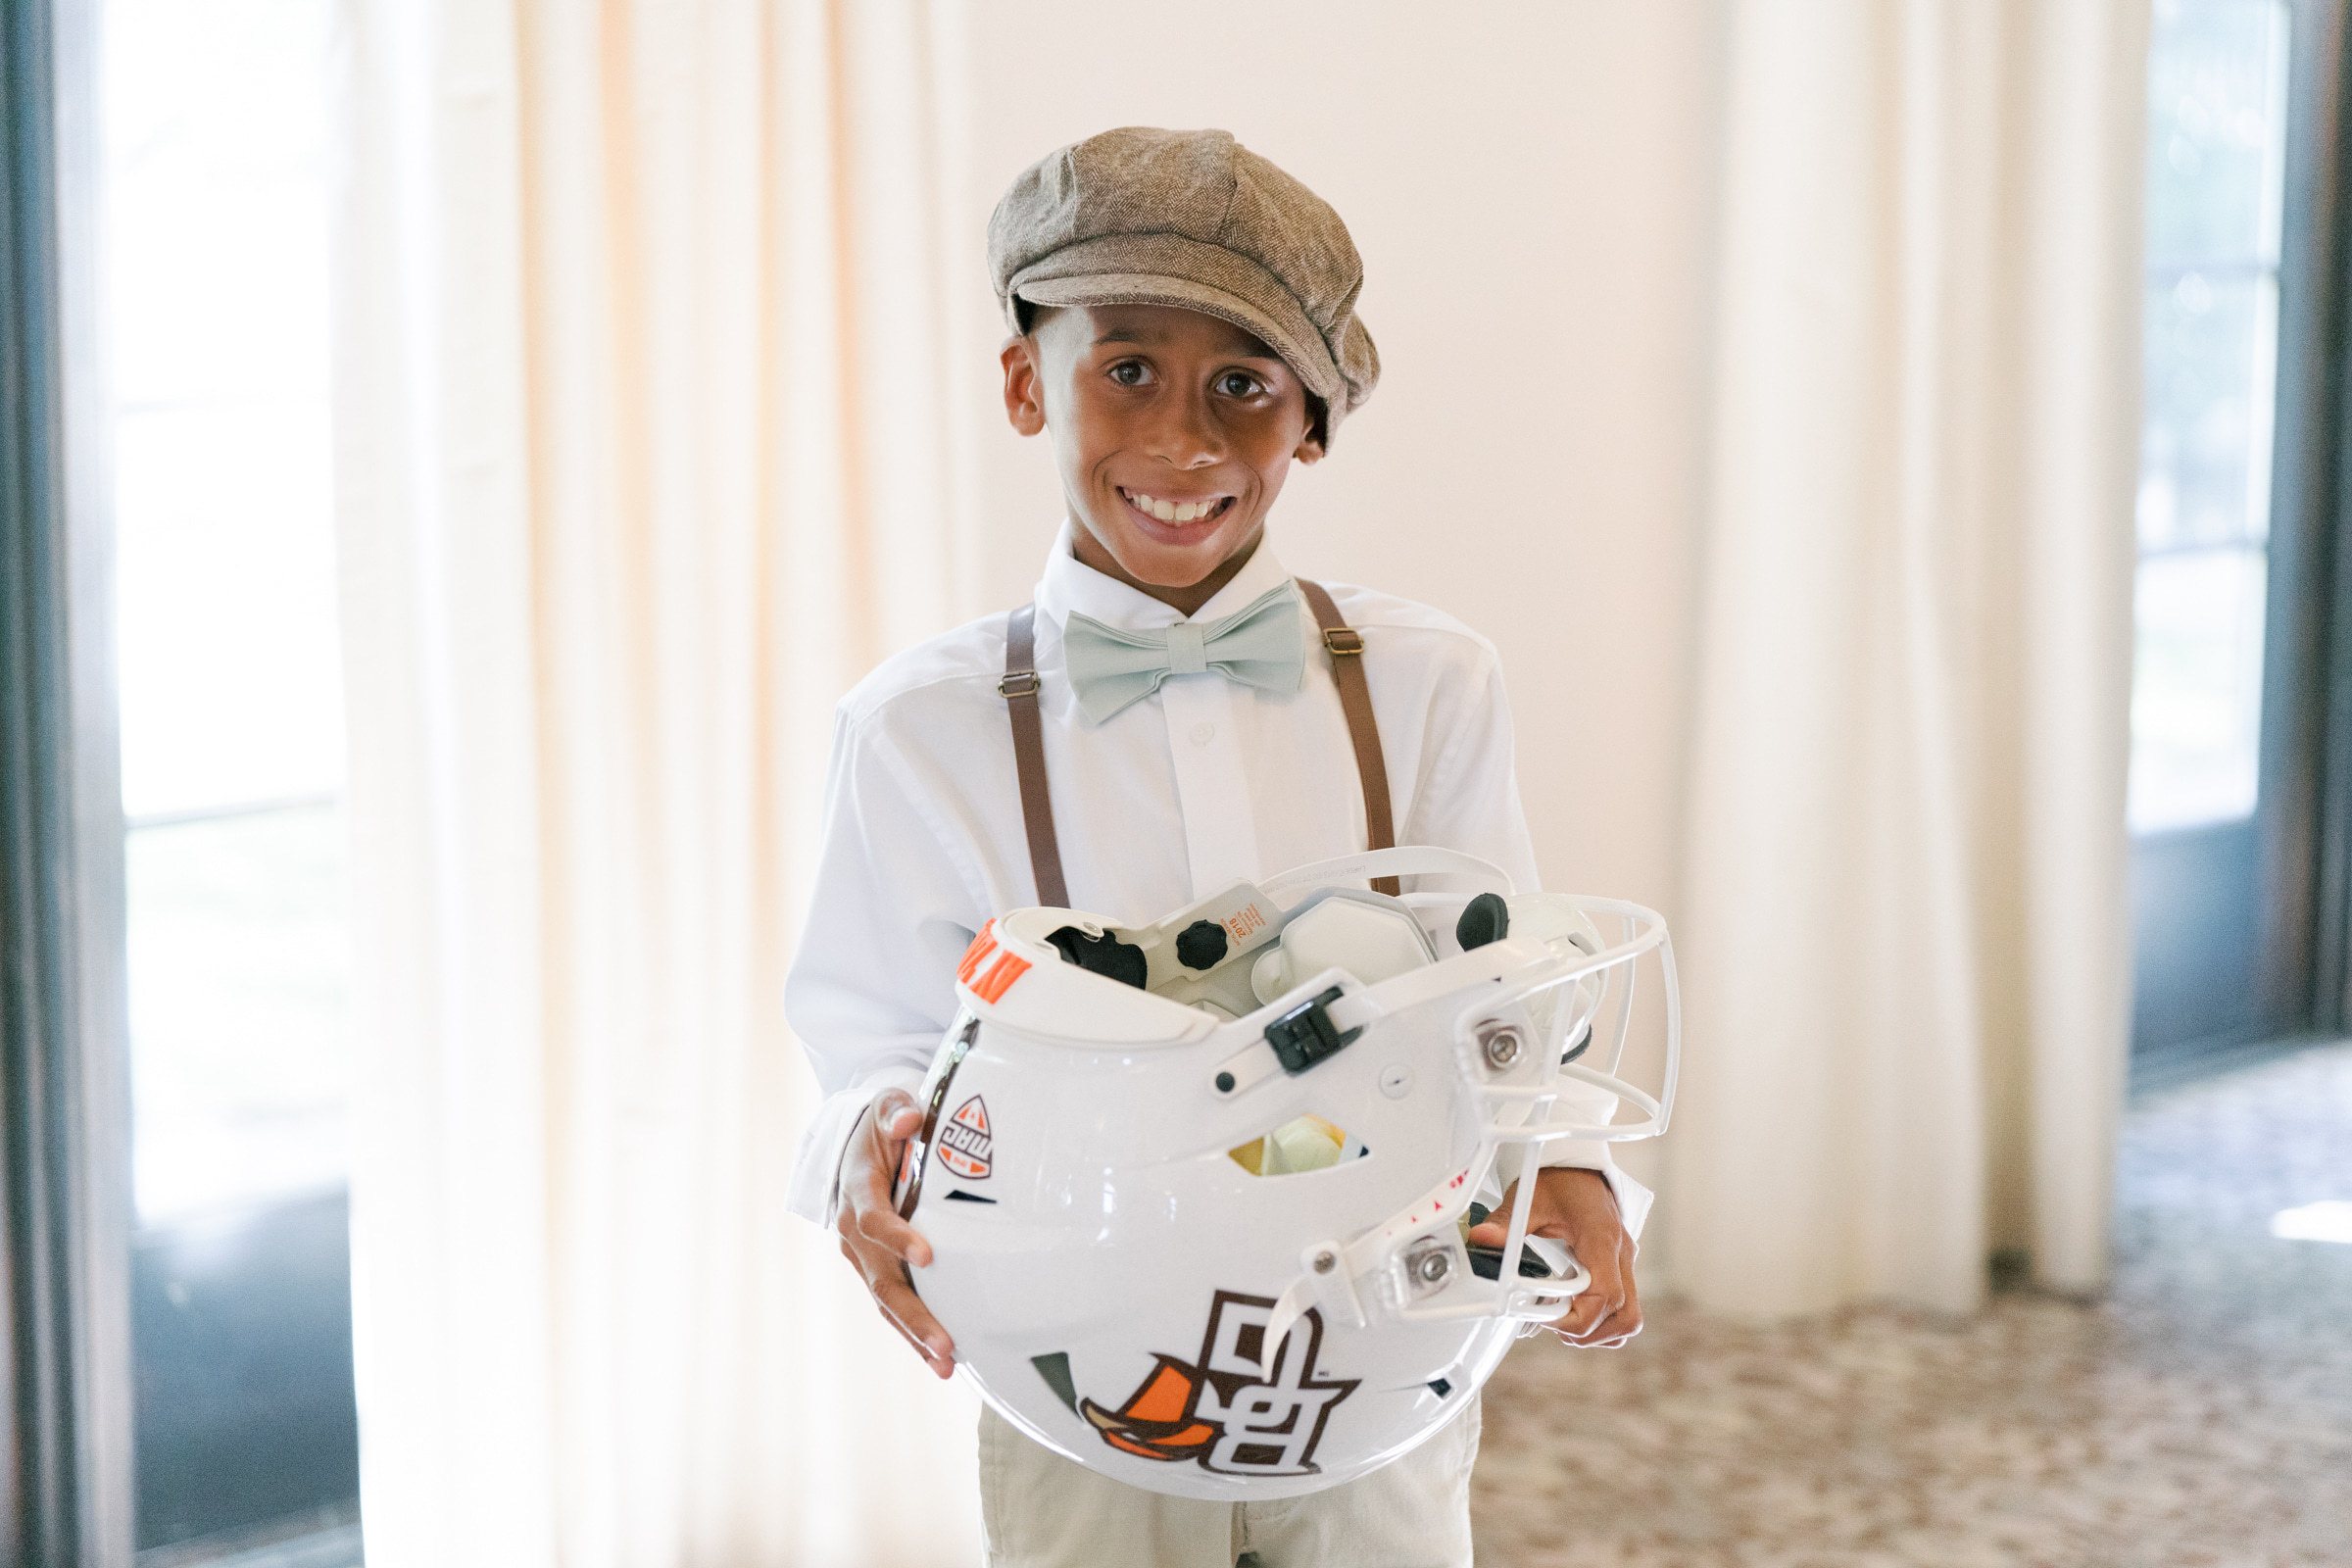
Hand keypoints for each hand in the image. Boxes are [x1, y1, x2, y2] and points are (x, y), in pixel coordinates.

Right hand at [832, 1088, 956, 1378]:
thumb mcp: (887, 1105)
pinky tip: (940, 1360)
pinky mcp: (877, 1270)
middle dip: (913, 1313)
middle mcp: (854, 1233)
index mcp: (857, 1191)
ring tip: (945, 1363)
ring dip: (914, 1334)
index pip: (873, 1220)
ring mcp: (863, 1257)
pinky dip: (913, 1333)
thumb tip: (908, 1123)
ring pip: (886, 1302)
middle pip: (881, 1279)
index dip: (898, 1237)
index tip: (929, 1255)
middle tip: (944, 1342)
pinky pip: (893, 1306)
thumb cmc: (884, 1124)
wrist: (859, 1144)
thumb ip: (896, 1112)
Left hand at [1466, 1166, 1640, 1347]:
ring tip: (1562, 1319)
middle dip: (1587, 1330)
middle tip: (1553, 1322)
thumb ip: (1505, 1223)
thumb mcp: (1527, 1198)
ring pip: (1629, 1317)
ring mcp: (1625, 1262)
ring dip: (1597, 1330)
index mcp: (1601, 1238)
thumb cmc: (1556, 1179)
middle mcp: (1621, 1254)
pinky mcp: (1620, 1267)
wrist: (1575, 1163)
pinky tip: (1573, 1310)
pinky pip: (1625, 1308)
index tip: (1546, 1315)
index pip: (1606, 1295)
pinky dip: (1602, 1321)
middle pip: (1625, 1315)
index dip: (1577, 1318)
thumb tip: (1482, 1240)